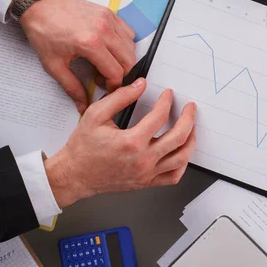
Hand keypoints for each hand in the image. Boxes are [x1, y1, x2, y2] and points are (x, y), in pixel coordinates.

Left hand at [21, 0, 135, 112]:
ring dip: (123, 59)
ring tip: (106, 63)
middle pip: (129, 60)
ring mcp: (108, 19)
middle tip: (105, 77)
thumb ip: (71, 87)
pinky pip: (128, 32)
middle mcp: (104, 30)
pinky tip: (109, 48)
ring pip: (131, 46)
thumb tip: (83, 104)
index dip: (113, 85)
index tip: (105, 88)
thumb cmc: (43, 31)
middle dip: (121, 74)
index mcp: (90, 44)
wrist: (38, 5)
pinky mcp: (109, 13)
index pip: (116, 72)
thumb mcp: (53, 64)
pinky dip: (124, 43)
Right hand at [43, 78, 196, 207]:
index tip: (168, 95)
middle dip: (189, 118)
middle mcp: (142, 160)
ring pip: (181, 158)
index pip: (160, 116)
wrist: (74, 175)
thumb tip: (140, 85)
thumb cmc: (82, 148)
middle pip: (179, 137)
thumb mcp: (96, 115)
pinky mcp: (146, 182)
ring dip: (191, 140)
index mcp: (131, 142)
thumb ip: (120, 97)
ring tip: (192, 128)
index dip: (167, 102)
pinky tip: (182, 152)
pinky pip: (173, 177)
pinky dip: (182, 164)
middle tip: (190, 108)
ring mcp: (146, 174)